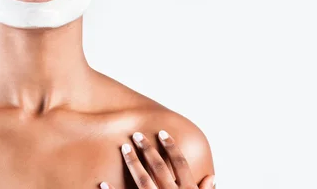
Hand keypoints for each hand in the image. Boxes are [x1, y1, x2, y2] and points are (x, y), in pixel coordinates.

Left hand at [100, 130, 214, 188]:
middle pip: (160, 167)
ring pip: (144, 180)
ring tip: (125, 148)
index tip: (162, 133)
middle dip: (148, 149)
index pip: (180, 164)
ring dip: (133, 163)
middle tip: (136, 135)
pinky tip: (103, 183)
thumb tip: (212, 178)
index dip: (171, 147)